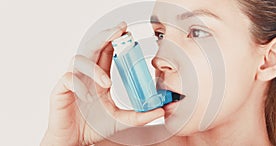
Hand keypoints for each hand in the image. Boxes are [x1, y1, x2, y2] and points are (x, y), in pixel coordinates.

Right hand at [41, 22, 164, 145]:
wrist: (74, 140)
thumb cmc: (93, 127)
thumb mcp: (121, 120)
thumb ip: (139, 116)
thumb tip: (161, 110)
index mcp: (100, 77)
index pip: (107, 53)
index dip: (116, 41)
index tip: (128, 34)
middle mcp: (87, 75)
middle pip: (94, 48)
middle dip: (106, 37)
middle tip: (119, 30)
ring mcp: (74, 81)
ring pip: (79, 60)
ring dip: (94, 67)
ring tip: (107, 82)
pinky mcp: (61, 91)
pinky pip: (68, 79)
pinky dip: (77, 84)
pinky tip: (87, 96)